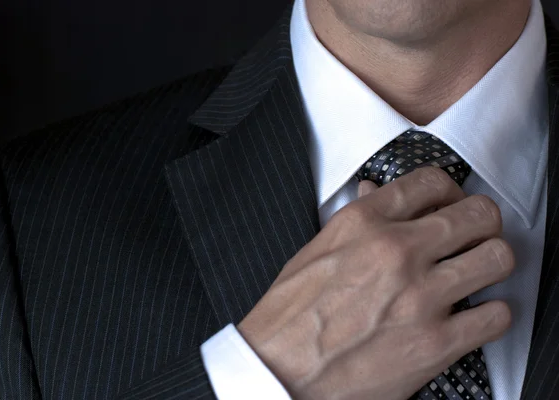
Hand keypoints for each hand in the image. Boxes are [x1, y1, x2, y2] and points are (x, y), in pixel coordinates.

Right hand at [237, 167, 513, 399]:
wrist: (279, 373)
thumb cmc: (289, 316)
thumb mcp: (316, 252)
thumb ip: (354, 221)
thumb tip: (376, 194)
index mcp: (362, 224)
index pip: (431, 182)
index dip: (452, 191)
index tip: (452, 204)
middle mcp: (395, 251)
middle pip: (477, 214)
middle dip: (481, 223)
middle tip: (472, 237)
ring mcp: (419, 296)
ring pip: (497, 258)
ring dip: (491, 264)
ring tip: (475, 273)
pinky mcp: (435, 343)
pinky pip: (496, 316)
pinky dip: (491, 314)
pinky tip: (472, 315)